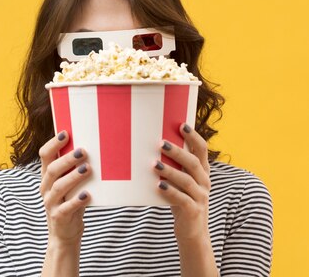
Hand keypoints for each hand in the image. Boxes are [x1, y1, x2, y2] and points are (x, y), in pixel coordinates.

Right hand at [38, 130, 91, 245]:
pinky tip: (88, 195)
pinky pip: (66, 208)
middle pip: (52, 170)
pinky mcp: (59, 217)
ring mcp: (51, 203)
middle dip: (67, 159)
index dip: (53, 144)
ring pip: (59, 187)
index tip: (65, 133)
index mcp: (47, 176)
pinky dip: (77, 201)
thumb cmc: (69, 203)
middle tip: (83, 151)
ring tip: (88, 169)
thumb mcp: (69, 185)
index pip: (44, 156)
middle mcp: (46, 188)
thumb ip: (74, 169)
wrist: (63, 234)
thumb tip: (92, 147)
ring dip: (73, 177)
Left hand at [154, 123, 210, 241]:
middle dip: (178, 152)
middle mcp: (204, 182)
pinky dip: (170, 192)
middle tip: (161, 143)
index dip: (194, 137)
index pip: (202, 150)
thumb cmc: (182, 200)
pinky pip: (182, 199)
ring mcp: (201, 197)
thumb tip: (151, 145)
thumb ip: (174, 167)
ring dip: (170, 171)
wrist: (192, 231)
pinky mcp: (193, 211)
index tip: (182, 125)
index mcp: (202, 171)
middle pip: (193, 163)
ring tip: (154, 164)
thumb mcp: (180, 182)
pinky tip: (158, 186)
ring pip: (187, 180)